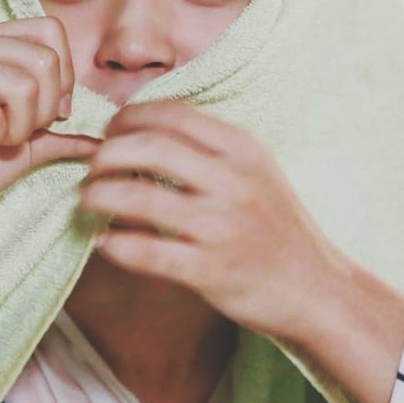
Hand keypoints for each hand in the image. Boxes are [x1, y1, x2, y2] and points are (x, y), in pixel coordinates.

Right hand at [0, 17, 97, 237]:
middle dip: (41, 112)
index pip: (50, 30)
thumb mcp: (27, 143)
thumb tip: (103, 139)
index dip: (62, 79)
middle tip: (10, 133)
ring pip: (21, 85)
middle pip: (42, 60)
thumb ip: (60, 131)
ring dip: (16, 129)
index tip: (44, 115)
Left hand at [79, 100, 341, 340]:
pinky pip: (147, 252)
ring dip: (100, 196)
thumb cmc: (275, 222)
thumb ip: (207, 147)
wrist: (317, 288)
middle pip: (150, 148)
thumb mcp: (254, 168)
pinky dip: (116, 246)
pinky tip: (103, 242)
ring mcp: (222, 227)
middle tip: (92, 164)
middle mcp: (233, 181)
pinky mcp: (211, 271)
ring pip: (140, 200)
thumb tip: (142, 130)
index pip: (171, 114)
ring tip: (86, 200)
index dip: (130, 116)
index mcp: (241, 148)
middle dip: (108, 153)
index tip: (110, 129)